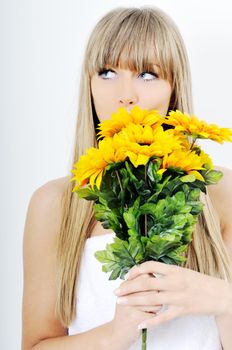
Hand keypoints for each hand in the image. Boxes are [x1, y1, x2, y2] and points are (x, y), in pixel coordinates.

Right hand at [109, 273, 162, 348]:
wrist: (117, 332)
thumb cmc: (125, 311)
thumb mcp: (125, 294)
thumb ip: (135, 283)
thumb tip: (152, 273)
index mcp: (124, 286)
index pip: (145, 275)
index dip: (152, 280)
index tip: (151, 286)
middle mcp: (126, 294)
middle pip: (152, 288)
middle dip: (156, 294)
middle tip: (154, 298)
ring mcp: (130, 306)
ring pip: (155, 301)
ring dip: (157, 306)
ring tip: (151, 308)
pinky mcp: (136, 318)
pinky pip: (154, 314)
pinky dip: (154, 316)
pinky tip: (148, 317)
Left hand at [114, 261, 230, 329]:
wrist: (220, 295)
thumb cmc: (200, 282)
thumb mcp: (183, 271)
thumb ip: (167, 272)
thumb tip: (150, 270)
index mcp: (174, 270)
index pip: (149, 266)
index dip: (135, 270)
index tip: (126, 276)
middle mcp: (174, 282)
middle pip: (146, 284)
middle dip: (128, 287)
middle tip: (116, 292)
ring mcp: (178, 297)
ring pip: (151, 299)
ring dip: (133, 301)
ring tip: (121, 303)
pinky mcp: (182, 310)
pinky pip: (163, 317)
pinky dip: (151, 321)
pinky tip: (140, 323)